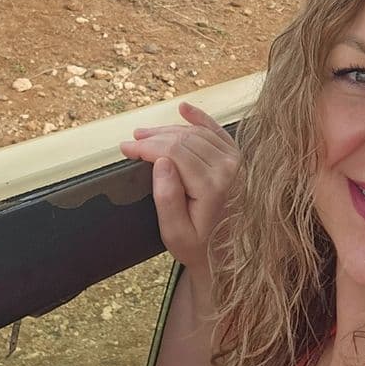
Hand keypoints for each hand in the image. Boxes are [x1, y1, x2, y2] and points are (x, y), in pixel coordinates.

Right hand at [120, 100, 240, 278]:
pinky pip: (218, 132)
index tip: (125, 148)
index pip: (173, 152)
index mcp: (213, 186)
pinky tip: (184, 109)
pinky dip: (201, 119)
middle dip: (154, 138)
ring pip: (197, 134)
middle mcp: (229, 169)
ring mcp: (237, 162)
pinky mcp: (239, 161)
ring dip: (169, 130)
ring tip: (146, 134)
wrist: (230, 256)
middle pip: (184, 140)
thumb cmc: (200, 247)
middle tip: (131, 142)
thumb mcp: (175, 233)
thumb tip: (160, 162)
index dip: (146, 146)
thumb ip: (167, 199)